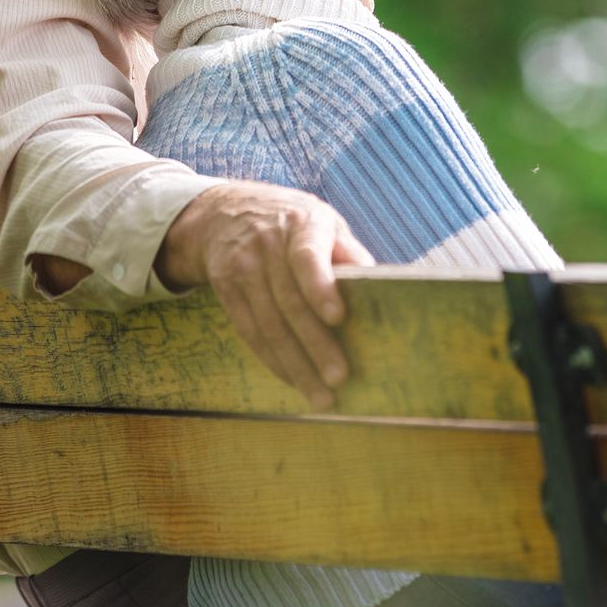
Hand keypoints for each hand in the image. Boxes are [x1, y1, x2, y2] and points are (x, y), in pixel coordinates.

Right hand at [158, 181, 375, 410]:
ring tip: (320, 396)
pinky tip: (292, 380)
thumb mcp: (324, 222)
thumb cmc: (294, 223)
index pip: (307, 256)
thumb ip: (349, 252)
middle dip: (315, 344)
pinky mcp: (225, 288)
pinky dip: (272, 359)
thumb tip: (381, 286)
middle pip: (289, 301)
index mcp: (301, 223)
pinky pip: (249, 331)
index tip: (338, 317)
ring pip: (268, 324)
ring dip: (295, 364)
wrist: (226, 211)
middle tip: (339, 378)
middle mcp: (267, 244)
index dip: (320, 287)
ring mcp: (242, 267)